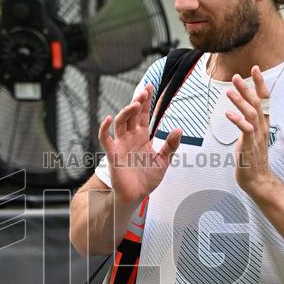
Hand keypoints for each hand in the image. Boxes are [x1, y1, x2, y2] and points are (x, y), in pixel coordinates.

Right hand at [99, 84, 182, 206]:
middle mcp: (130, 137)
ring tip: (136, 103)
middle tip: (144, 91)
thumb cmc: (147, 179)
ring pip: (121, 122)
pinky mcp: (113, 154)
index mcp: (142, 136)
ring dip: (127, 111)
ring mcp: (121, 144)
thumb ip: (170, 146)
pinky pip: (105, 139)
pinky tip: (109, 119)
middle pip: (132, 114)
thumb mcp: (163, 161)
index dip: (147, 101)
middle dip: (138, 101)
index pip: (144, 114)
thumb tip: (178, 129)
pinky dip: (104, 128)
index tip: (150, 87)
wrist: (136, 196)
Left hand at [225, 66, 275, 196]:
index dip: (260, 84)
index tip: (255, 69)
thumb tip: (244, 112)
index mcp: (262, 124)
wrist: (257, 179)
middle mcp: (261, 127)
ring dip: (241, 101)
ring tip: (229, 91)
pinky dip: (237, 121)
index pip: (264, 100)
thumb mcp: (253, 137)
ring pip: (251, 114)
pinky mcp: (249, 145)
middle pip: (257, 103)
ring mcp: (256, 136)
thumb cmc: (252, 159)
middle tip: (237, 76)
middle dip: (247, 88)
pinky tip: (228, 114)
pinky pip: (245, 130)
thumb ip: (250, 123)